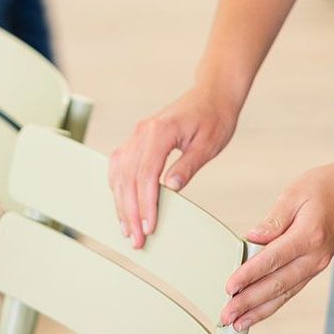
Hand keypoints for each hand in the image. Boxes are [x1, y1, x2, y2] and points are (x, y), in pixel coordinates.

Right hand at [108, 84, 241, 249]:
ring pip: (119, 172)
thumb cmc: (214, 117)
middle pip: (128, 176)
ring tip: (127, 229)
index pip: (146, 173)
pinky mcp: (138, 139)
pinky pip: (120, 163)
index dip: (145, 203)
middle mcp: (143, 131)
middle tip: (136, 239)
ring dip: (121, 202)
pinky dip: (118, 186)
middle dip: (130, 211)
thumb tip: (171, 188)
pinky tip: (122, 203)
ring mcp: (138, 134)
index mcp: (160, 130)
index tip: (148, 227)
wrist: (212, 94)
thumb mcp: (208, 144)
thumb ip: (188, 165)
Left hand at [220, 160, 333, 331]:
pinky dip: (274, 304)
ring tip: (238, 323)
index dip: (249, 275)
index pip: (272, 260)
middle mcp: (315, 257)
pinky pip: (292, 290)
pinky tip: (259, 312)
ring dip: (260, 311)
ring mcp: (317, 265)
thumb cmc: (326, 187)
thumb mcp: (295, 193)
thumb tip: (252, 238)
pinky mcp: (315, 267)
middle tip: (227, 315)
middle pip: (277, 284)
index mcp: (309, 236)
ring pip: (285, 294)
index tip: (230, 287)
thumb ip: (273, 219)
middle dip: (250, 302)